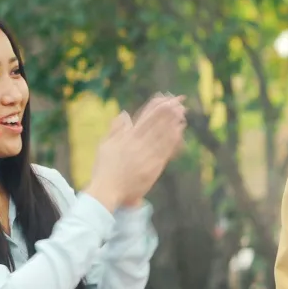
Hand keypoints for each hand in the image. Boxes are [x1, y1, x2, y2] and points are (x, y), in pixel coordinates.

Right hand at [88, 94, 187, 209]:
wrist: (107, 191)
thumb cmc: (104, 170)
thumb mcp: (105, 145)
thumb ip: (115, 129)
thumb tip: (124, 113)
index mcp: (126, 137)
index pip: (144, 118)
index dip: (156, 106)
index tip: (165, 97)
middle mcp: (137, 143)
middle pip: (156, 123)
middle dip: (168, 111)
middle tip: (179, 100)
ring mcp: (146, 154)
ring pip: (162, 134)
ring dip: (173, 122)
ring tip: (182, 112)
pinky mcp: (153, 166)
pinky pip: (166, 149)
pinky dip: (173, 139)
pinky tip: (180, 130)